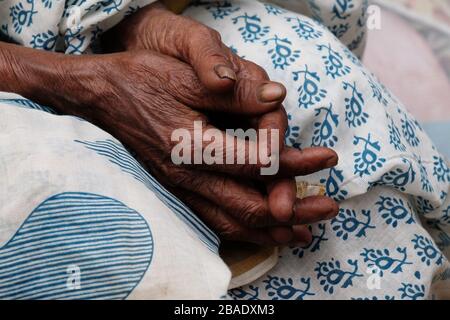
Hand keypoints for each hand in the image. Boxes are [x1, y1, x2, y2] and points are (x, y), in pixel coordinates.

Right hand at [55, 50, 337, 244]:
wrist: (101, 96)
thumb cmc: (141, 80)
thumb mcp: (184, 75)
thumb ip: (233, 93)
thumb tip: (277, 97)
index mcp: (193, 145)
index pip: (258, 164)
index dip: (297, 163)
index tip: (327, 158)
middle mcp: (187, 176)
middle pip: (250, 207)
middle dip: (295, 209)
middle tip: (329, 207)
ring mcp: (180, 187)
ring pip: (233, 223)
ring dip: (273, 229)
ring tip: (305, 232)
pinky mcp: (177, 189)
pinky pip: (215, 221)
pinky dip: (245, 229)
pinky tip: (262, 230)